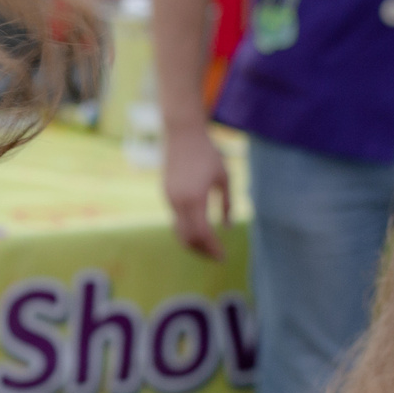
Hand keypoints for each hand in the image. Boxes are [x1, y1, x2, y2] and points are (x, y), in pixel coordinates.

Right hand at [163, 122, 231, 259]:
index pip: (203, 233)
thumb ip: (227, 203)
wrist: (182, 134)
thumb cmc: (208, 153)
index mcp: (195, 198)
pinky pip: (175, 220)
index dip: (213, 248)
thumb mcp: (225, 177)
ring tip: (207, 247)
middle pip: (188, 238)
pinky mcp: (166, 195)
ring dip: (193, 243)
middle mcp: (179, 202)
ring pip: (179, 231)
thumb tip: (227, 227)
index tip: (223, 258)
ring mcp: (169, 199)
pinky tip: (198, 230)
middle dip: (202, 251)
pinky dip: (186, 230)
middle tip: (216, 257)